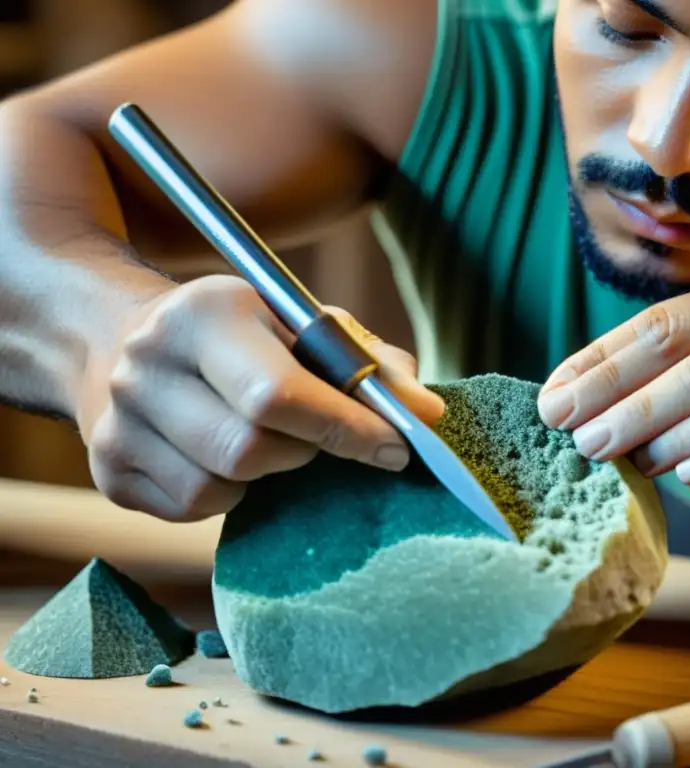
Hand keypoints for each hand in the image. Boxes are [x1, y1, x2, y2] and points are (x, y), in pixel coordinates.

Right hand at [76, 275, 443, 521]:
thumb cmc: (238, 334)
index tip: (396, 449)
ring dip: (266, 474)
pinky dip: (226, 493)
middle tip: (315, 436)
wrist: (118, 338)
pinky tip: (221, 456)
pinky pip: (191, 509)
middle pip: (250, 451)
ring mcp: (116, 423)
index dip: (347, 429)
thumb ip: (368, 361)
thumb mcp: (299, 323)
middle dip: (304, 451)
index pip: (279, 393)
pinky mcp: (108, 473)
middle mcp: (146, 365)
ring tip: (264, 437)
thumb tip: (428, 415)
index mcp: (204, 314)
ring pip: (220, 488)